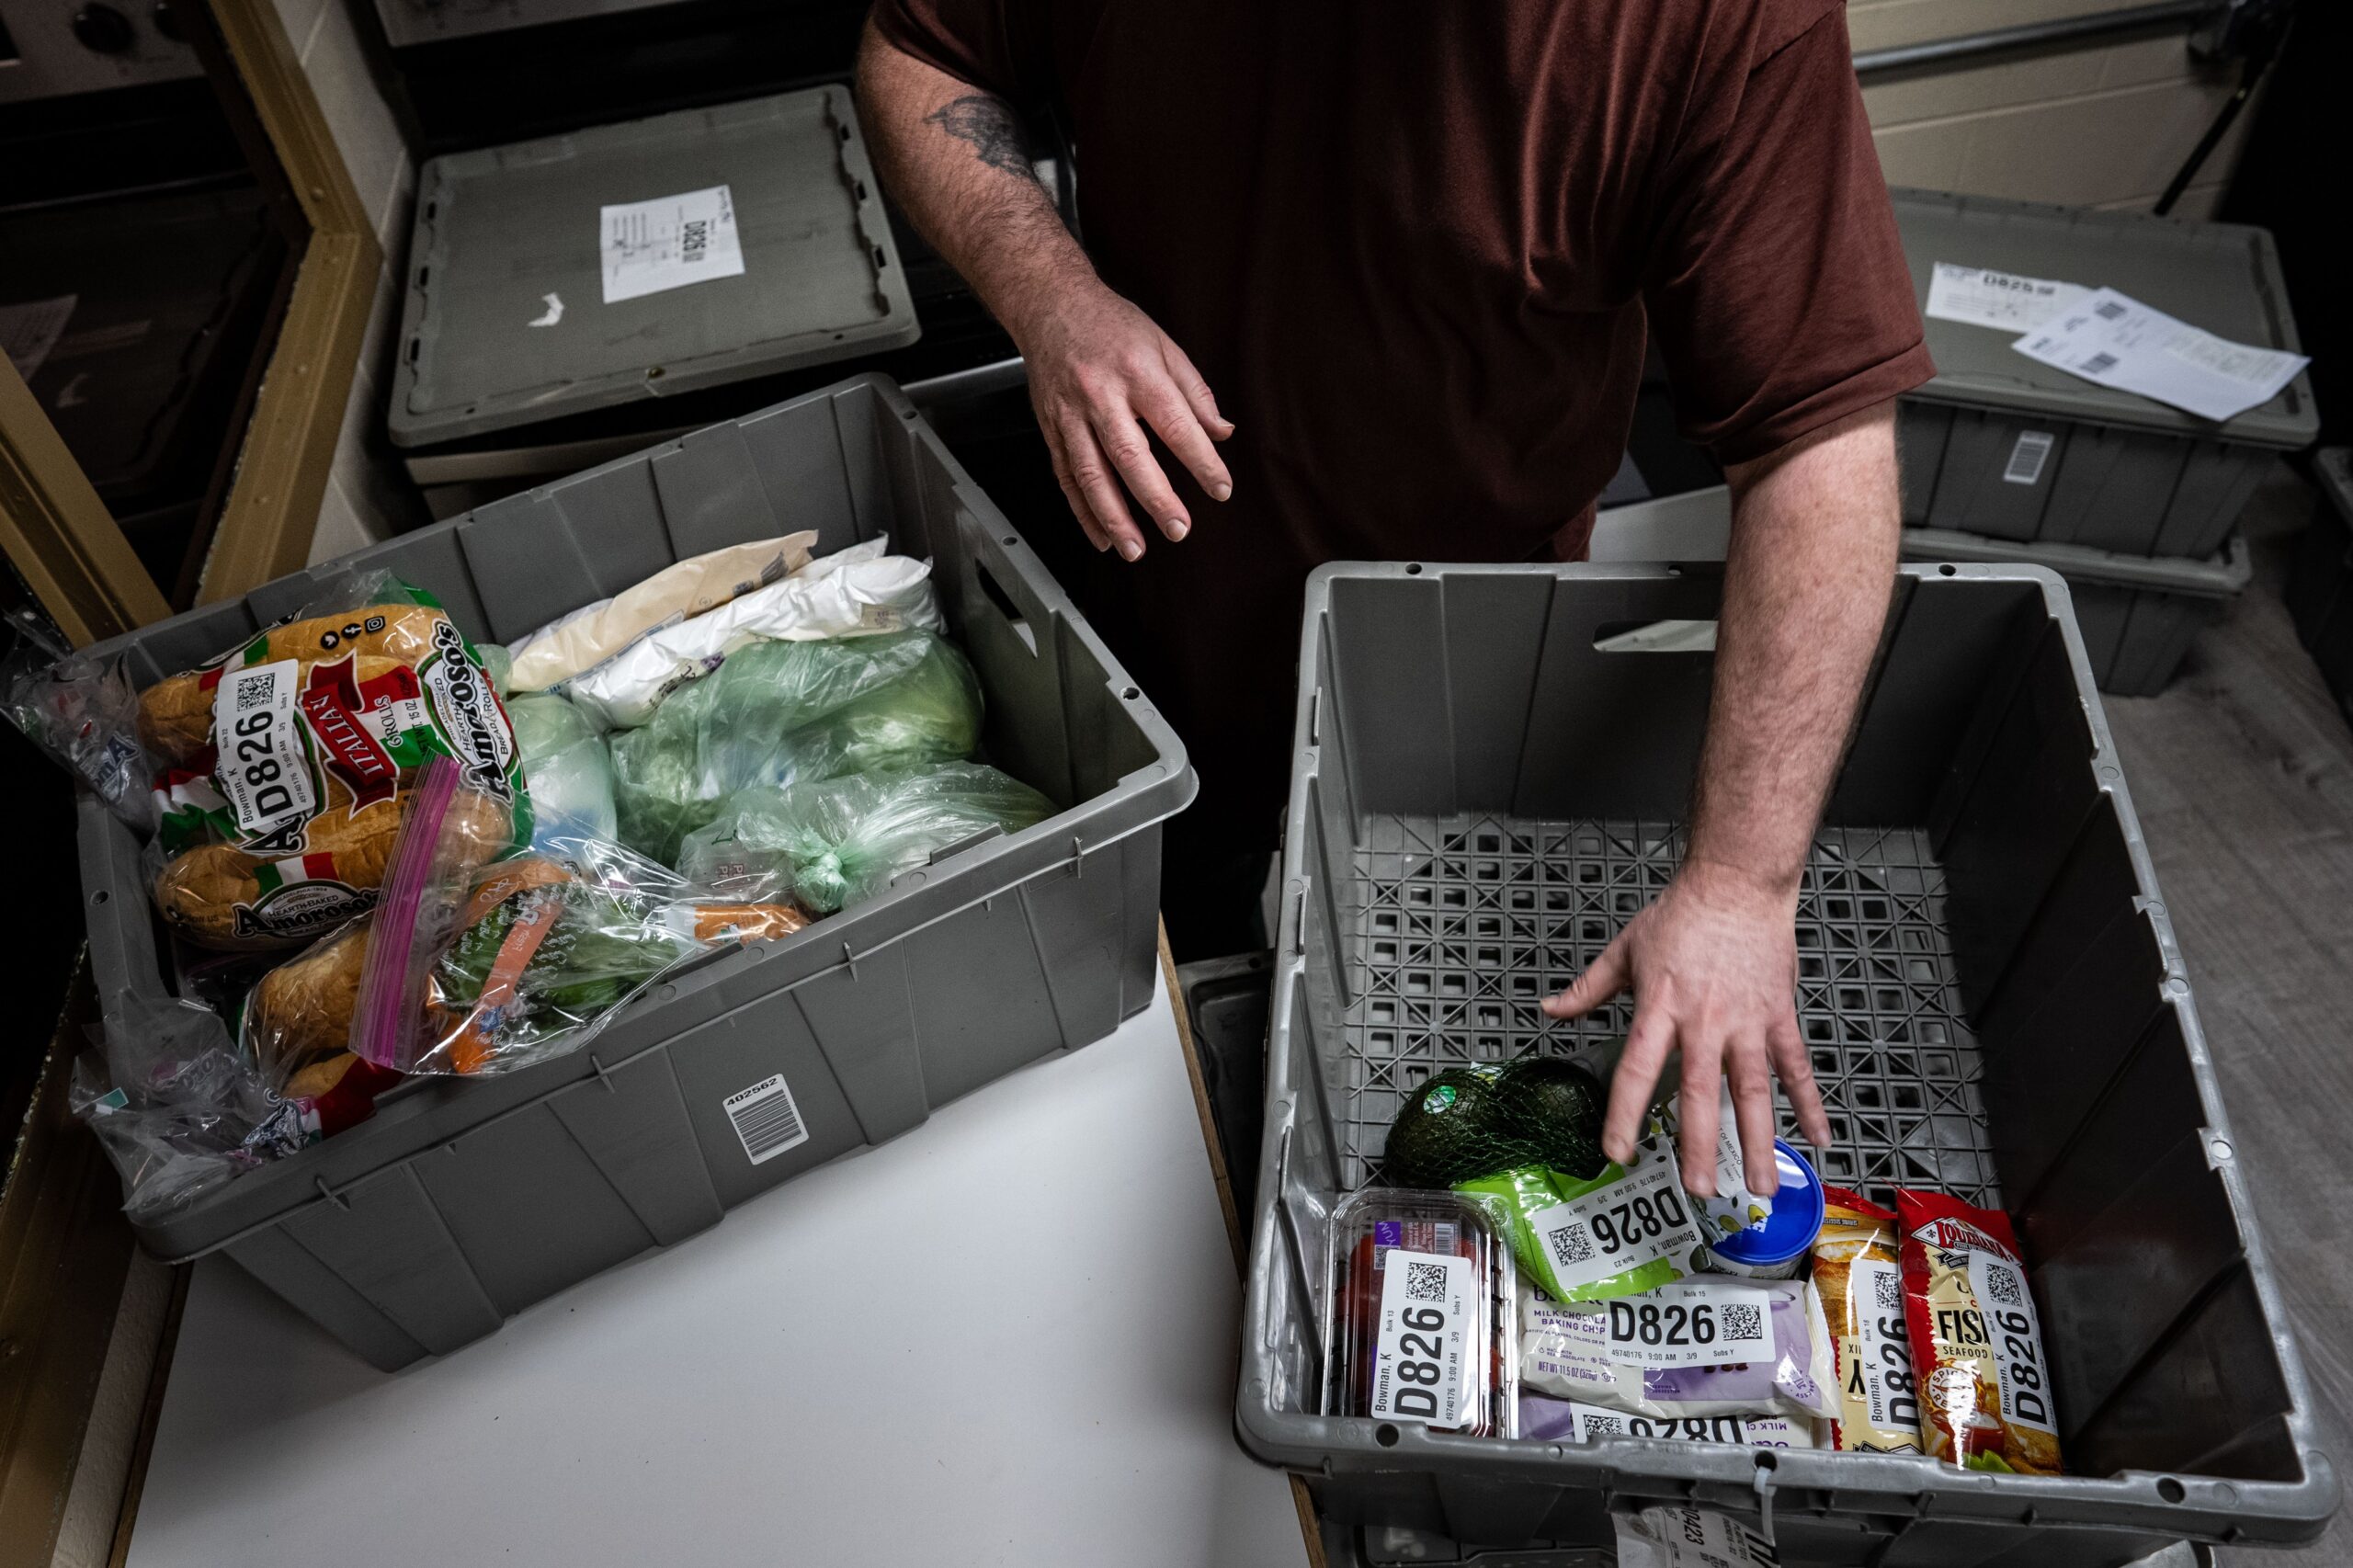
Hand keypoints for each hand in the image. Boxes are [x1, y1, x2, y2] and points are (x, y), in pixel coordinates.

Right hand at [1008, 277, 1233, 559]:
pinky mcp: (1050, 428)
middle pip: (1129, 455)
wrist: (1050, 304)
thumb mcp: (1164, 345)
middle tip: (1178, 529)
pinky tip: (1101, 535)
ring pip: (1091, 474)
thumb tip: (1222, 432)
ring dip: (1113, 517)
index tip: (1221, 489)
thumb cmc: (1110, 324)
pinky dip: (1083, 511)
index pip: (1176, 424)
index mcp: (1138, 372)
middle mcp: (1101, 395)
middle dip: (1155, 499)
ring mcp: (1070, 414)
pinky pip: (1066, 477)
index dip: (1201, 461)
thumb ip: (1194, 393)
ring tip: (1135, 549)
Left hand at [1540, 858, 1831, 1196]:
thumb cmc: (1681, 915)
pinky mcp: (1779, 1015)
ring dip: (1759, 1140)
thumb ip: (1588, 989)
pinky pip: (1796, 1067)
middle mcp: (1704, 1021)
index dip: (1626, 1114)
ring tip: (1761, 1186)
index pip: (1638, 1070)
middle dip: (1700, 1145)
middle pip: (1701, 1092)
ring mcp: (1747, 1022)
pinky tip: (1819, 1138)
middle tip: (1699, 1189)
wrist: (1737, 883)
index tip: (1619, 1151)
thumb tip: (1550, 1010)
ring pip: (1754, 1090)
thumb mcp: (1625, 950)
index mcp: (1660, 1007)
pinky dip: (1810, 1103)